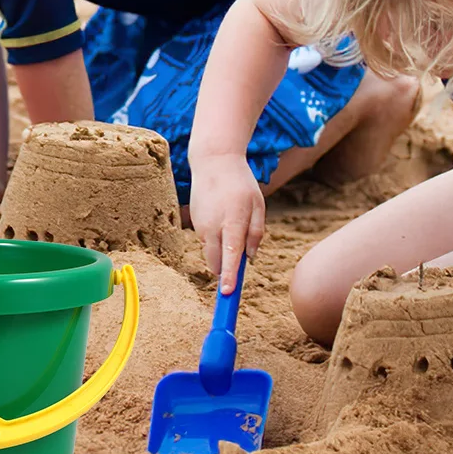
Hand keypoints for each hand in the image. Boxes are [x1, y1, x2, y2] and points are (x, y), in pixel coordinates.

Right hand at [186, 155, 264, 293]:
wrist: (213, 161)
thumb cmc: (241, 183)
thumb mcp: (258, 204)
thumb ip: (256, 233)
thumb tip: (249, 258)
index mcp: (233, 221)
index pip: (231, 255)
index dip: (230, 276)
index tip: (228, 293)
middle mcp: (213, 226)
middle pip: (216, 262)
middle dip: (225, 271)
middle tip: (237, 271)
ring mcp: (200, 224)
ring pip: (211, 252)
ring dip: (222, 252)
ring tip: (233, 224)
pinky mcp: (194, 222)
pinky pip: (206, 240)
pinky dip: (215, 240)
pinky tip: (222, 218)